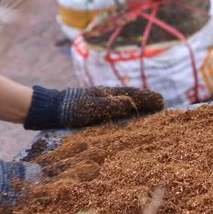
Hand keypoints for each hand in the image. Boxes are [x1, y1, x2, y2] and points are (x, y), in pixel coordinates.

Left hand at [23, 85, 164, 129]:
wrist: (50, 110)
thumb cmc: (70, 108)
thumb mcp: (91, 107)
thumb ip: (110, 104)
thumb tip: (130, 102)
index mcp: (108, 94)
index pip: (133, 95)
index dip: (148, 98)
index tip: (161, 102)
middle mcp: (107, 97)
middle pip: (132, 98)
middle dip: (147, 101)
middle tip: (162, 105)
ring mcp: (101, 104)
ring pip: (125, 104)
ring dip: (139, 107)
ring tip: (151, 112)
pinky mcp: (95, 113)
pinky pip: (117, 112)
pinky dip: (127, 113)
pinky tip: (130, 119)